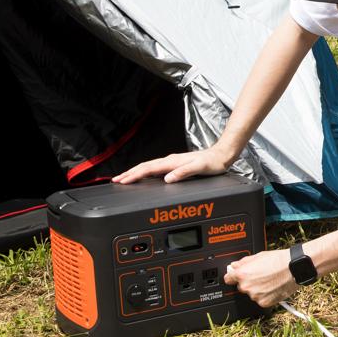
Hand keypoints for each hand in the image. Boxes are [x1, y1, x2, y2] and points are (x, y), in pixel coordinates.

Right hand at [112, 147, 232, 184]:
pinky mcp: (175, 165)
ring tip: (124, 178)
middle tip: (115, 180)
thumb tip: (167, 179)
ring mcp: (172, 162)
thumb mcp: (199, 168)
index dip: (134, 175)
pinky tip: (143, 176)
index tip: (122, 181)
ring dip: (135, 172)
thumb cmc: (213, 163)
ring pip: (148, 167)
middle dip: (129, 174)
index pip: (148, 169)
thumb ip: (183, 173)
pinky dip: (145, 172)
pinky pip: (155, 168)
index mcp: (173, 162)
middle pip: (144, 167)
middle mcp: (170, 161)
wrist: (221, 156)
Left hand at [224, 249, 299, 307]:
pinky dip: (265, 296)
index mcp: (242, 274)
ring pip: (252, 294)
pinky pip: (261, 300)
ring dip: (257, 290)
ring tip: (269, 281)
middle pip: (242, 287)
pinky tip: (272, 287)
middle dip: (248, 283)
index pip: (228, 279)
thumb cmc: (278, 260)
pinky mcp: (264, 303)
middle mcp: (246, 286)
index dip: (232, 277)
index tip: (234, 277)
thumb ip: (243, 262)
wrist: (293, 268)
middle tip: (260, 276)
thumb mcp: (258, 256)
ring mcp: (255, 296)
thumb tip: (235, 265)